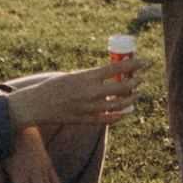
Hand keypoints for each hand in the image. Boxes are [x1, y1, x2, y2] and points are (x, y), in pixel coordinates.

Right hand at [4, 55, 139, 130]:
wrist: (38, 105)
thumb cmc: (56, 86)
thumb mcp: (75, 75)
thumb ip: (93, 77)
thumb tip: (112, 75)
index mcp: (87, 77)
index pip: (117, 68)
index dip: (133, 65)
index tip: (143, 63)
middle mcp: (91, 92)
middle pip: (122, 87)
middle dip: (135, 83)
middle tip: (140, 79)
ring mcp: (90, 108)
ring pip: (119, 105)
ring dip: (131, 99)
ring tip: (137, 94)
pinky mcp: (87, 120)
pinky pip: (108, 119)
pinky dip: (119, 116)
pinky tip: (125, 111)